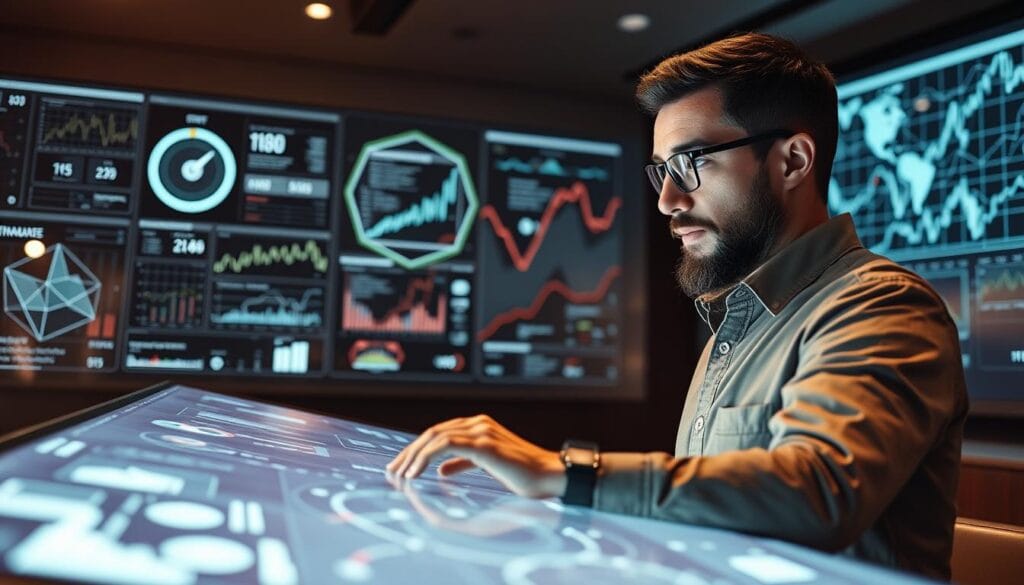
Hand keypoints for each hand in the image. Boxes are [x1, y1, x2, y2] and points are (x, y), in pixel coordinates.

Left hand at [386, 414, 566, 498]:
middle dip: (408, 452)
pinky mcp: (484, 443)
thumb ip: (464, 463)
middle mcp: (478, 423)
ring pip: (435, 437)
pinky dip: (425, 458)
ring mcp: (481, 431)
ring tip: (400, 476)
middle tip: (392, 471)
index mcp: (479, 426)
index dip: (417, 449)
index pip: (439, 433)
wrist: (550, 475)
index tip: (401, 467)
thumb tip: (441, 469)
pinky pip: (445, 445)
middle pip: (432, 433)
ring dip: (412, 456)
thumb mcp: (487, 467)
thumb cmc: (524, 474)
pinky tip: (416, 473)